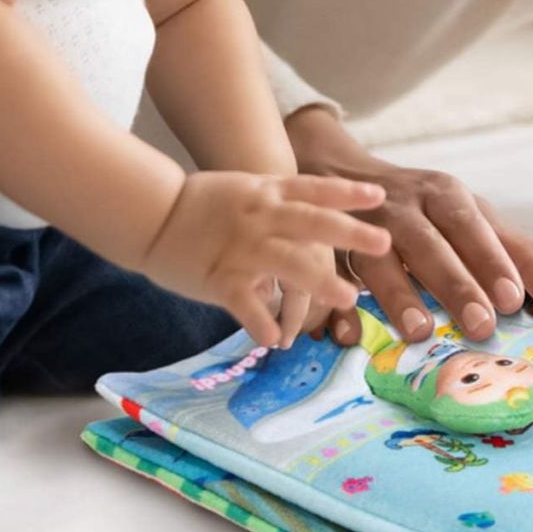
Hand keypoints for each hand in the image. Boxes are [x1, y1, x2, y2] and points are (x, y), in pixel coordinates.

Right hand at [139, 171, 389, 345]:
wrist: (149, 212)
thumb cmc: (202, 203)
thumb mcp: (246, 190)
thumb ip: (281, 204)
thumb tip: (318, 225)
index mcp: (267, 194)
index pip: (314, 190)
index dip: (347, 193)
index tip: (379, 197)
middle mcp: (260, 218)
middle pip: (311, 222)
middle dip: (348, 233)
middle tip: (383, 243)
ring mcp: (242, 247)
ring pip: (287, 263)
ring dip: (319, 281)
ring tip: (348, 298)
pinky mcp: (220, 277)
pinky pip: (245, 303)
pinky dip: (261, 322)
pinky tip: (276, 341)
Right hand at [286, 107, 532, 345]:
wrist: (336, 171)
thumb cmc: (427, 210)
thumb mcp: (476, 221)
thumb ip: (525, 260)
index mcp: (445, 195)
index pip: (472, 226)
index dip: (491, 262)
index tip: (514, 299)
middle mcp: (402, 206)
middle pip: (430, 244)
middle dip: (455, 284)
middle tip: (479, 325)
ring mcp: (359, 227)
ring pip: (377, 259)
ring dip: (398, 295)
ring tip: (420, 332)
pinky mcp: (323, 249)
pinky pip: (327, 276)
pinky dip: (334, 306)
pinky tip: (348, 335)